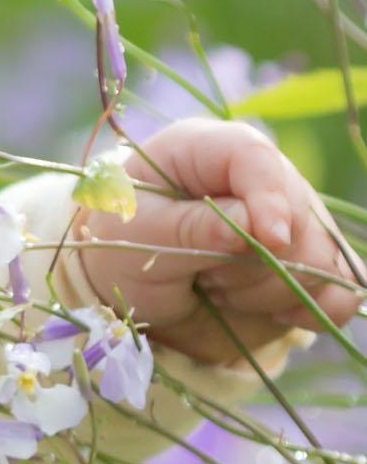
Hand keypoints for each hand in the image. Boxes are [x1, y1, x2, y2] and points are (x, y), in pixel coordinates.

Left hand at [67, 117, 363, 366]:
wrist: (131, 292)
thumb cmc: (121, 248)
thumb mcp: (136, 237)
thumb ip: (189, 228)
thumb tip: (249, 226)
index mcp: (208, 150)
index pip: (256, 157)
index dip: (270, 197)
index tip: (269, 239)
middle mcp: (260, 178)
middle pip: (296, 215)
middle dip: (251, 262)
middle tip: (201, 275)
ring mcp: (292, 219)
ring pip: (320, 258)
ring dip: (269, 289)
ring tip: (217, 288)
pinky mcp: (308, 263)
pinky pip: (343, 288)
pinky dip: (316, 307)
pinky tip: (276, 313)